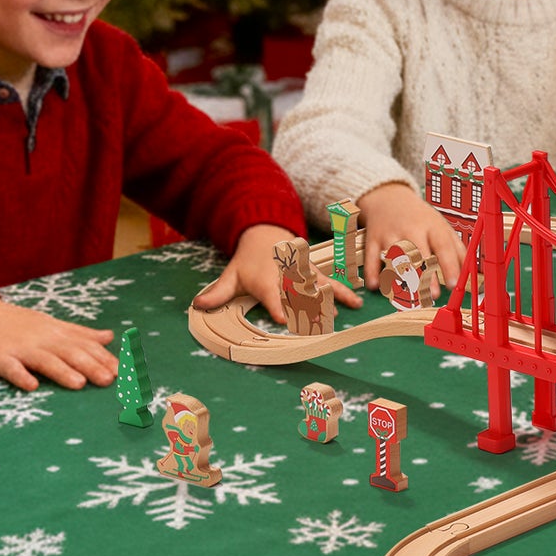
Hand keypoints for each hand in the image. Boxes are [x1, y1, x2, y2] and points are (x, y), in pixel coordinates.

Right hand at [0, 292, 116, 391]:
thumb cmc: (19, 324)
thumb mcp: (52, 325)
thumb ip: (81, 333)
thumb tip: (110, 337)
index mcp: (57, 333)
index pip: (85, 345)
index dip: (104, 358)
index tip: (124, 372)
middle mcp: (42, 339)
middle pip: (70, 353)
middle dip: (91, 366)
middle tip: (110, 380)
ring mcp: (20, 348)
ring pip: (44, 360)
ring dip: (62, 371)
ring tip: (79, 384)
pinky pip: (10, 368)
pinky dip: (20, 376)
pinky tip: (31, 386)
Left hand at [192, 223, 360, 323]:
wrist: (265, 234)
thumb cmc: (247, 262)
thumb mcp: (230, 275)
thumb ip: (217, 293)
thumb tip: (197, 306)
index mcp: (265, 278)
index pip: (270, 294)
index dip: (276, 306)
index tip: (283, 319)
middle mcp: (286, 275)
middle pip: (300, 290)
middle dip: (313, 304)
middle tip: (325, 321)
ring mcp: (302, 272)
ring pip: (321, 283)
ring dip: (337, 294)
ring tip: (354, 305)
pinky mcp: (313, 271)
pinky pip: (329, 281)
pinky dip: (344, 290)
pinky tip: (358, 301)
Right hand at [357, 183, 463, 290]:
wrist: (389, 198)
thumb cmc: (420, 218)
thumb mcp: (442, 227)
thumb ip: (457, 250)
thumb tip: (471, 273)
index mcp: (432, 227)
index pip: (443, 246)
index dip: (449, 265)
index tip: (454, 284)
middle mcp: (411, 230)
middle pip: (419, 254)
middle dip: (426, 275)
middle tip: (433, 295)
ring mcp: (390, 234)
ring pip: (395, 257)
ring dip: (401, 277)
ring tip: (408, 296)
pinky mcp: (373, 239)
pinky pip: (371, 256)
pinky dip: (372, 271)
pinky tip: (375, 285)